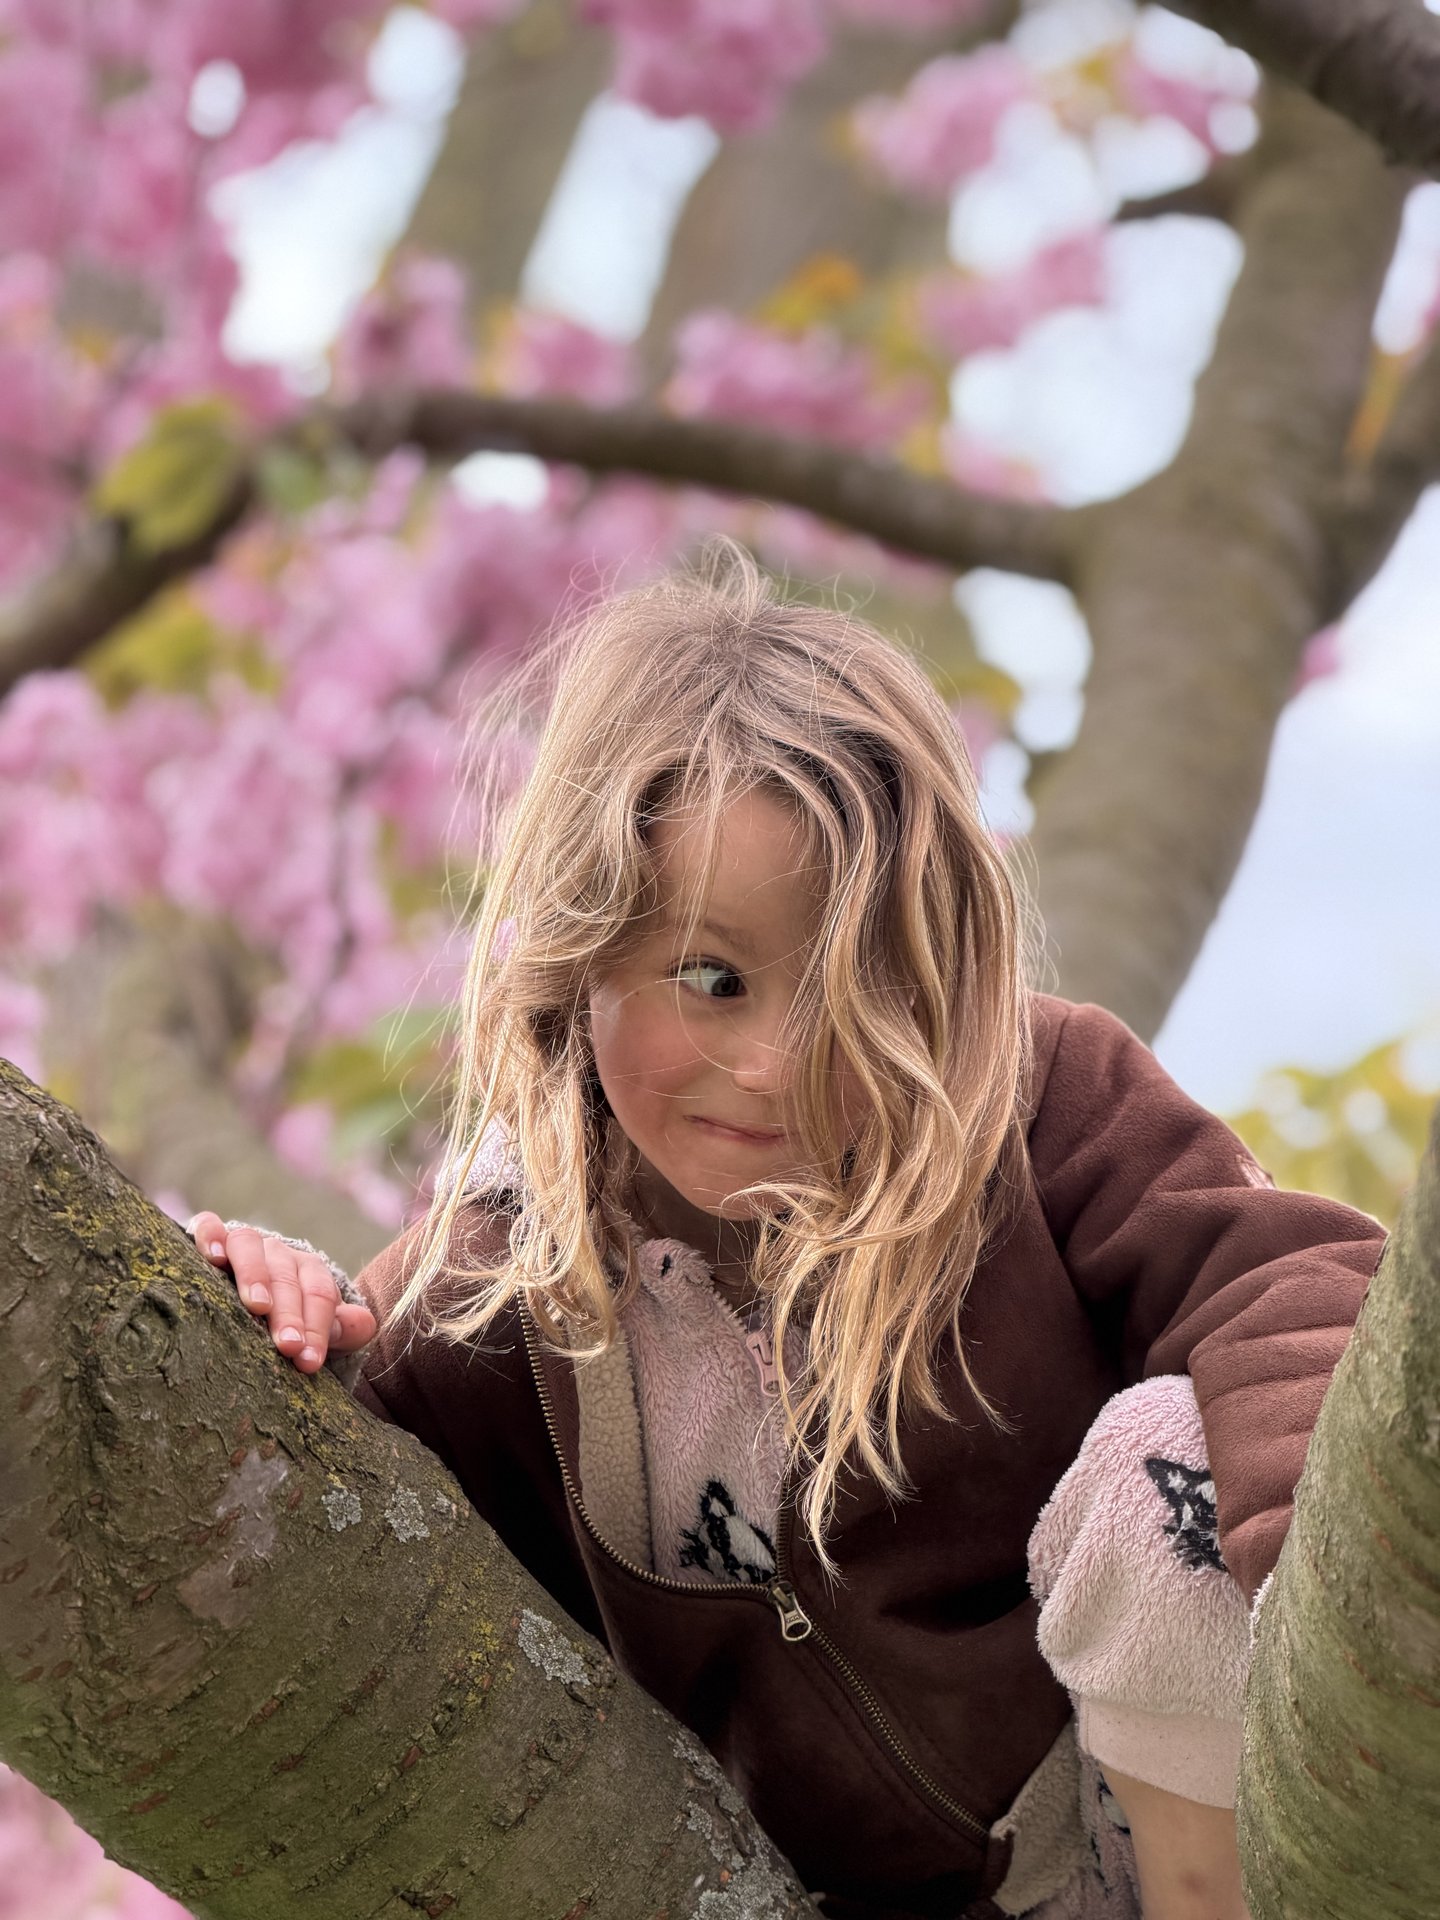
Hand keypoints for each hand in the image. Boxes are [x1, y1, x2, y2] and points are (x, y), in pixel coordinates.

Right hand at [191, 1212, 377, 1373]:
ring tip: (258, 1306)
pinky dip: (211, 1237)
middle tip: (289, 1346)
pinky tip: (213, 1257)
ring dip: (256, 1276)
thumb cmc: (291, 1320)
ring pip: (250, 1247)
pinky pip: (209, 1227)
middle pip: (286, 1277)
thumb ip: (345, 1328)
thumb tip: (363, 1325)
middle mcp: (278, 1253)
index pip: (319, 1294)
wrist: (259, 1294)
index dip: (317, 1327)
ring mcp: (245, 1244)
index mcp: (310, 1271)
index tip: (309, 1361)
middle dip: (290, 1314)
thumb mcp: (320, 1328)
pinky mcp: (212, 1238)